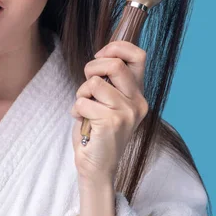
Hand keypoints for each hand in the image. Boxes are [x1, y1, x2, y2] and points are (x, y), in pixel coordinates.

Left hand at [70, 41, 148, 183]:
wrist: (97, 167)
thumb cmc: (98, 130)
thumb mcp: (109, 100)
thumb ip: (110, 80)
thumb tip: (103, 55)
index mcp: (138, 94)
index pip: (139, 55)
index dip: (116, 48)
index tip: (100, 57)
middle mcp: (137, 102)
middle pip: (114, 64)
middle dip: (92, 68)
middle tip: (86, 84)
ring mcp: (126, 113)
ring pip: (94, 83)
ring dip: (81, 93)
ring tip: (85, 109)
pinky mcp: (111, 123)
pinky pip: (82, 101)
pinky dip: (76, 110)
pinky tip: (84, 122)